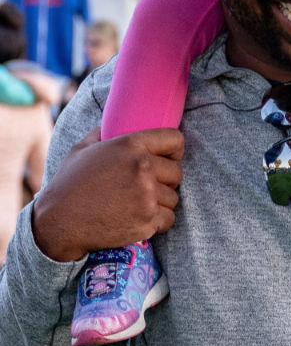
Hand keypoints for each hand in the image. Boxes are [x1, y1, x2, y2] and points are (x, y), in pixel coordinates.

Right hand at [32, 127, 184, 261]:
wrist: (59, 222)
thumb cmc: (69, 183)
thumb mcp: (83, 148)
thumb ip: (102, 132)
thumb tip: (110, 124)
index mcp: (131, 144)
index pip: (175, 139)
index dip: (175, 150)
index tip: (169, 158)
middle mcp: (142, 167)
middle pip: (177, 172)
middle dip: (166, 179)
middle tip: (149, 186)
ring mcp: (146, 195)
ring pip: (173, 197)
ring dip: (161, 202)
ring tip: (141, 203)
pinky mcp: (146, 220)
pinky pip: (169, 218)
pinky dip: (159, 221)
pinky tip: (142, 218)